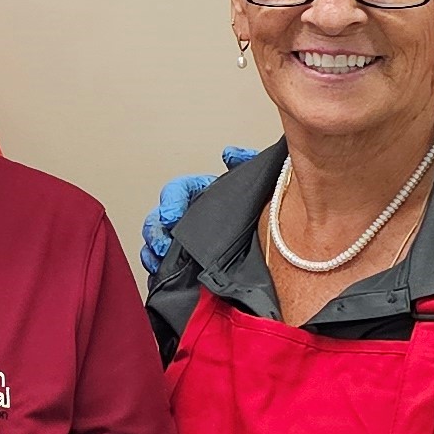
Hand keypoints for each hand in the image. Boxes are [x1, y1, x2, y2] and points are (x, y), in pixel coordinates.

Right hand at [139, 148, 254, 271]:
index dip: (170, 201)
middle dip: (155, 232)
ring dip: (153, 253)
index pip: (178, 191)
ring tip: (159, 262)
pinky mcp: (190, 270)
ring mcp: (188, 245)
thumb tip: (230, 155)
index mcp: (203, 195)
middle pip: (159, 220)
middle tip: (162, 245)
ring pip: (158, 246)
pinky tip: (163, 279)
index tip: (171, 214)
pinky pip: (166, 271)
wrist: (280, 248)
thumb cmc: (266, 212)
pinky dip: (159, 274)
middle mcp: (191, 219)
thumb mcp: (257, 184)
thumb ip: (246, 164)